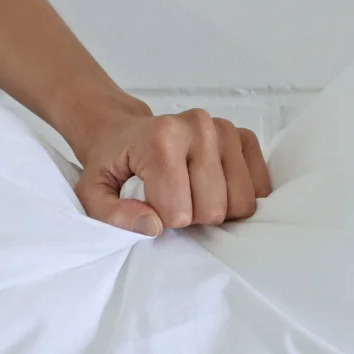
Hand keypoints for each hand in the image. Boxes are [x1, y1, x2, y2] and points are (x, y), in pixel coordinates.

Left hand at [72, 105, 272, 235]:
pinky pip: (259, 186)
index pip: (178, 211)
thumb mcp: (93, 192)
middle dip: (192, 217)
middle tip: (172, 200)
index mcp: (161, 137)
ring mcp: (225, 129)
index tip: (149, 205)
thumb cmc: (112, 164)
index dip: (162, 221)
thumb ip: (112, 214)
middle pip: (214, 209)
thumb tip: (152, 226)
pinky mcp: (243, 136)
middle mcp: (199, 126)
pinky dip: (238, 196)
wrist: (124, 132)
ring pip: (242, 202)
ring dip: (216, 209)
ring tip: (192, 194)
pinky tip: (215, 188)